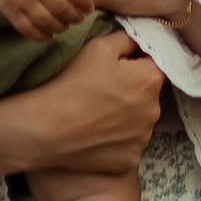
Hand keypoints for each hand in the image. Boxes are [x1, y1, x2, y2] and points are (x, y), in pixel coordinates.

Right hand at [0, 0, 90, 41]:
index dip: (84, 3)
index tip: (88, 10)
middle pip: (63, 8)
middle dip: (74, 18)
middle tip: (76, 20)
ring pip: (47, 22)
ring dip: (59, 28)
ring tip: (62, 26)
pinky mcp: (10, 9)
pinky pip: (28, 29)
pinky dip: (41, 36)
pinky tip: (47, 35)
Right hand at [0, 29, 163, 193]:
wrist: (46, 128)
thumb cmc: (72, 82)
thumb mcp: (99, 48)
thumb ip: (127, 39)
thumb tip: (141, 40)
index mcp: (150, 80)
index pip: (152, 65)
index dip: (132, 64)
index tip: (110, 69)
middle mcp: (154, 111)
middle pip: (147, 96)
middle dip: (131, 91)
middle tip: (99, 91)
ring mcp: (142, 140)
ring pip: (137, 122)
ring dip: (124, 118)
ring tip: (93, 114)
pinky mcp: (129, 161)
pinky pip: (126, 146)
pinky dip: (115, 142)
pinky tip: (93, 135)